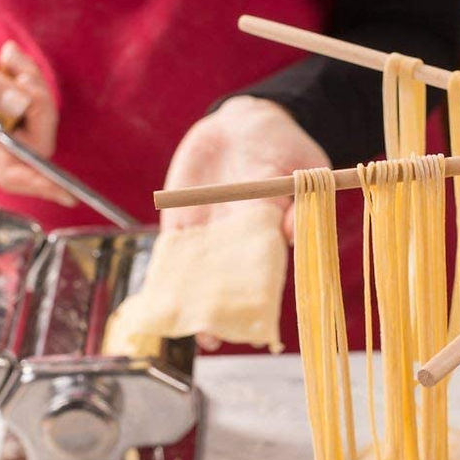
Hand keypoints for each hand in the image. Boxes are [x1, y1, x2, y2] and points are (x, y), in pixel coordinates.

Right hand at [0, 14, 73, 205]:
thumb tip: (22, 105)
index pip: (10, 174)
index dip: (39, 185)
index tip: (68, 193)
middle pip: (36, 145)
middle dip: (39, 108)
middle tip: (22, 74)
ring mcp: (8, 129)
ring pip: (43, 121)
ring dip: (35, 87)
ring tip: (9, 58)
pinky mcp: (19, 115)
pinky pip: (41, 104)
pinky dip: (33, 79)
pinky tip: (11, 59)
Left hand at [162, 95, 329, 349]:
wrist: (244, 123)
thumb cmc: (284, 146)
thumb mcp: (304, 168)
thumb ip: (300, 201)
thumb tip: (293, 235)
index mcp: (270, 234)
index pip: (265, 276)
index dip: (258, 302)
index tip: (254, 325)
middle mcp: (238, 241)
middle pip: (228, 284)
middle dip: (220, 312)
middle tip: (211, 335)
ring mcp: (208, 232)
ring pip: (197, 274)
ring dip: (189, 300)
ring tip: (183, 324)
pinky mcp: (181, 220)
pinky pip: (171, 250)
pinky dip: (163, 272)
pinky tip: (156, 298)